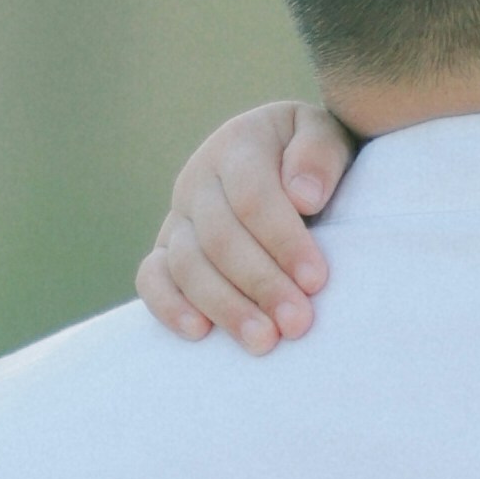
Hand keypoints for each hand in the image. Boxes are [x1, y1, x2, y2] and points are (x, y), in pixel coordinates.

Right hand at [140, 100, 350, 348]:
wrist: (288, 163)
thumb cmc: (314, 159)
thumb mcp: (328, 137)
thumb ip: (319, 154)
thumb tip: (303, 195)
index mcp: (238, 146)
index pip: (253, 197)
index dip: (284, 241)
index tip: (317, 280)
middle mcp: (199, 180)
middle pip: (220, 237)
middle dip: (261, 284)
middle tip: (298, 324)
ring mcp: (178, 216)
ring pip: (186, 263)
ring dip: (225, 306)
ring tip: (264, 341)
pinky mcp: (166, 250)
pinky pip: (152, 277)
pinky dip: (168, 306)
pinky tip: (199, 333)